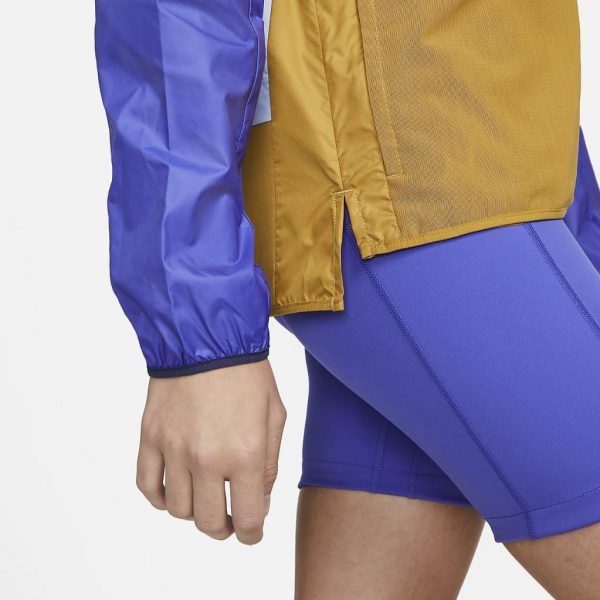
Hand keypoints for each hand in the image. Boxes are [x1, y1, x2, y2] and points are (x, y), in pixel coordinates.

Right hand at [136, 359, 285, 544]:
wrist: (207, 337)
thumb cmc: (247, 373)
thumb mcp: (275, 414)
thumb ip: (269, 463)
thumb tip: (258, 499)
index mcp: (245, 454)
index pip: (247, 520)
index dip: (252, 534)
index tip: (252, 530)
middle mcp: (206, 459)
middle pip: (209, 523)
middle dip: (224, 528)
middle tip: (230, 517)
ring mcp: (174, 450)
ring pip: (178, 510)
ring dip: (194, 511)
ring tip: (204, 495)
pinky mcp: (150, 437)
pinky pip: (147, 485)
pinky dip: (159, 497)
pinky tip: (173, 489)